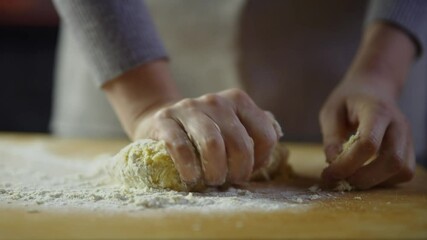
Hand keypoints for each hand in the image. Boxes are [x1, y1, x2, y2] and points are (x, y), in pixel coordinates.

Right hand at [133, 89, 281, 187]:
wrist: (161, 122)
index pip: (265, 135)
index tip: (247, 169)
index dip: (260, 160)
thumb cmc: (204, 133)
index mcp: (238, 101)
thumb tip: (276, 133)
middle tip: (229, 181)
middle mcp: (216, 101)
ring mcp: (189, 108)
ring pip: (212, 144)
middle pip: (240, 143)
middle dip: (238, 170)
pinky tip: (191, 178)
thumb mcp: (232, 126)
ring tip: (210, 181)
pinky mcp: (164, 120)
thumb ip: (255, 128)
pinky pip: (181, 147)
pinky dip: (189, 168)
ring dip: (215, 171)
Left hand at [319, 23, 416, 188]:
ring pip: (402, 170)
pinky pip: (403, 173)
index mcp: (377, 111)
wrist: (373, 88)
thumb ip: (331, 136)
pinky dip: (384, 180)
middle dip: (363, 178)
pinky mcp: (408, 148)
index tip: (328, 173)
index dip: (348, 164)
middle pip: (392, 161)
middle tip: (338, 180)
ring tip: (350, 176)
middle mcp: (398, 125)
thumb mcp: (330, 111)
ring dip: (375, 181)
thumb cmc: (348, 100)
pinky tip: (364, 173)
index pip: (369, 143)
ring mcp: (408, 137)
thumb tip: (333, 162)